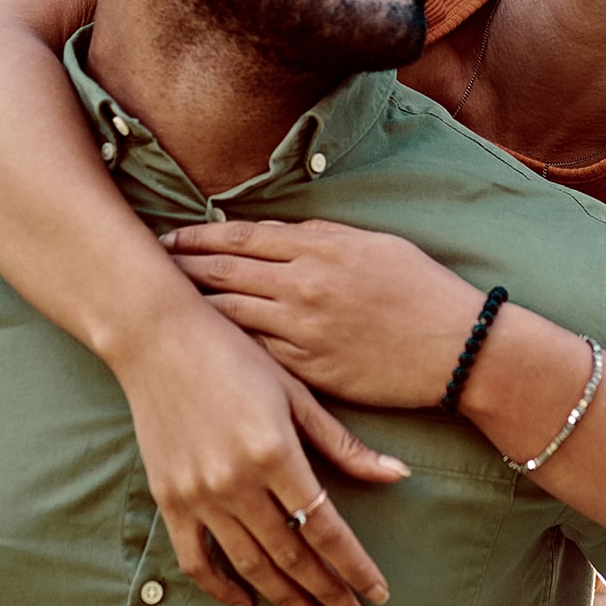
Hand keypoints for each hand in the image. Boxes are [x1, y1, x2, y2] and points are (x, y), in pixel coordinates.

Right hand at [108, 291, 410, 605]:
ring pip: (250, 565)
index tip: (377, 595)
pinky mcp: (169, 499)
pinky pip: (197, 560)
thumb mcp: (297, 393)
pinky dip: (222, 588)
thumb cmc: (236, 356)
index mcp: (275, 453)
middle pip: (292, 555)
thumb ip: (343, 444)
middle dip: (328, 592)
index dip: (354, 566)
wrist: (158, 339)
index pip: (326, 527)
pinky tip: (249, 604)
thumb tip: (398, 476)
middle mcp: (236, 482)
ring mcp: (198, 495)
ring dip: (286, 599)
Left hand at [159, 219, 484, 408]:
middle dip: (182, 267)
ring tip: (161, 306)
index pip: (242, 237)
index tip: (171, 237)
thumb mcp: (375, 245)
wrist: (457, 347)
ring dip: (192, 308)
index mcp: (320, 248)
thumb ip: (322, 237)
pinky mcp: (309, 370)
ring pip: (230, 314)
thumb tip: (277, 234)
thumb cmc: (422, 291)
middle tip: (148, 266)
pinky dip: (225, 346)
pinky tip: (203, 346)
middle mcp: (304, 286)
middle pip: (224, 272)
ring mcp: (303, 330)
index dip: (200, 237)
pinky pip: (255, 354)